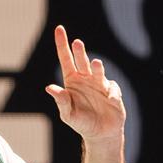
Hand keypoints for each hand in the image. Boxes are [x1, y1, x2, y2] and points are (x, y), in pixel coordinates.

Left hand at [46, 25, 125, 142]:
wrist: (100, 133)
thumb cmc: (81, 123)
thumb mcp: (68, 114)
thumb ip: (61, 101)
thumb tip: (49, 88)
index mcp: (72, 81)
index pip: (65, 59)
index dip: (62, 44)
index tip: (59, 28)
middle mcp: (85, 79)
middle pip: (81, 61)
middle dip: (79, 52)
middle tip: (77, 43)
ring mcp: (99, 84)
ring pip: (97, 71)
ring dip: (96, 67)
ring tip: (95, 63)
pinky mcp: (112, 91)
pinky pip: (112, 88)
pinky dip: (111, 93)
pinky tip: (110, 100)